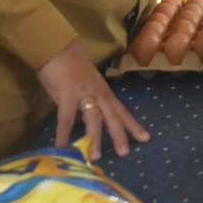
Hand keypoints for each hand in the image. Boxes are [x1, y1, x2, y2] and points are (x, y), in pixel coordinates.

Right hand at [37, 39, 149, 159]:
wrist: (57, 46)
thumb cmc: (69, 66)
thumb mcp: (83, 86)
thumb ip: (83, 104)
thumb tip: (80, 121)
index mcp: (103, 92)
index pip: (121, 111)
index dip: (133, 125)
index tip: (145, 138)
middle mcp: (98, 93)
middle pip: (113, 116)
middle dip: (120, 134)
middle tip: (125, 153)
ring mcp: (83, 94)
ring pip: (94, 118)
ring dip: (95, 137)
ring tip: (95, 156)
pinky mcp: (67, 94)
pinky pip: (65, 118)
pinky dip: (63, 133)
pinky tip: (61, 146)